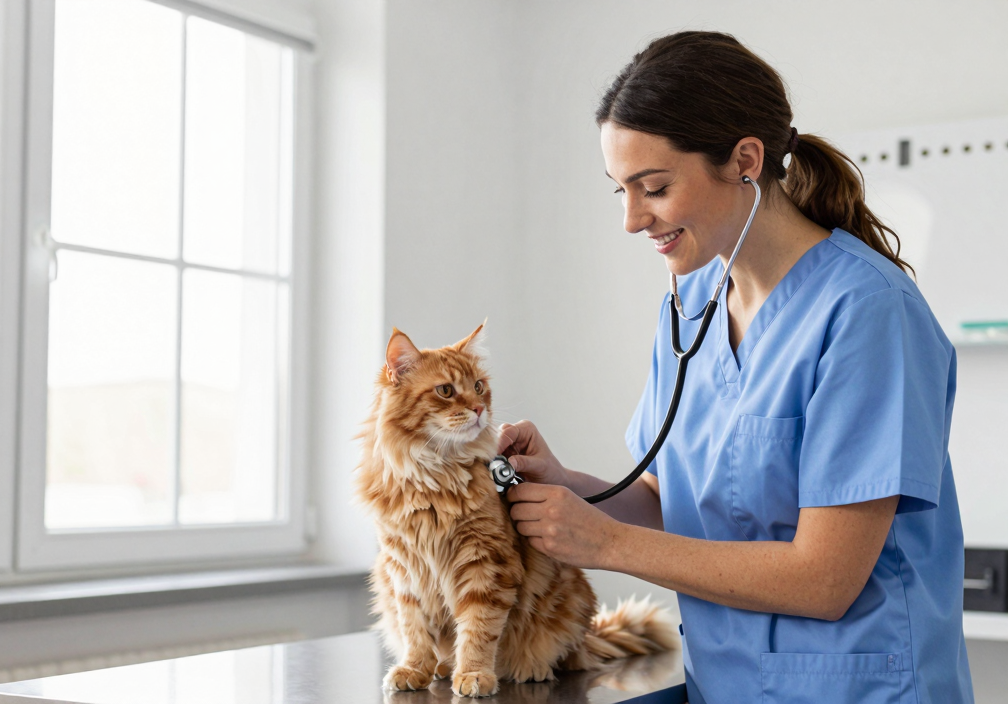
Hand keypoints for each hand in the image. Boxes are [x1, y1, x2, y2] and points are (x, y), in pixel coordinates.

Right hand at [496, 421, 568, 486]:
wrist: (551, 479)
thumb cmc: (549, 470)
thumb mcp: (539, 466)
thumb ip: (524, 463)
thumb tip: (509, 463)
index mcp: (527, 429)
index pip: (509, 432)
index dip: (499, 443)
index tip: (493, 456)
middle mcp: (515, 432)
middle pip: (497, 436)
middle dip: (493, 450)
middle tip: (490, 463)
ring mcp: (508, 443)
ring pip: (492, 446)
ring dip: (491, 457)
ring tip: (491, 468)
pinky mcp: (503, 453)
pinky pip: (493, 455)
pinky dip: (491, 462)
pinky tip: (492, 470)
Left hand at [507, 482, 621, 568]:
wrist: (609, 542)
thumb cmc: (590, 520)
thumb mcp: (569, 498)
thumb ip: (545, 495)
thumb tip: (518, 494)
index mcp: (557, 493)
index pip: (520, 490)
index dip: (513, 495)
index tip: (513, 498)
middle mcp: (551, 509)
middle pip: (516, 509)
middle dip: (517, 513)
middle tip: (524, 515)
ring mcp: (550, 530)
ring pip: (520, 526)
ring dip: (525, 527)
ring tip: (539, 527)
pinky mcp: (550, 547)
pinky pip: (530, 541)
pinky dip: (535, 540)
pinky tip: (548, 538)